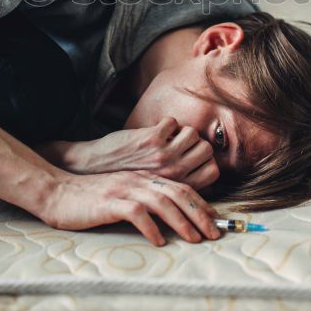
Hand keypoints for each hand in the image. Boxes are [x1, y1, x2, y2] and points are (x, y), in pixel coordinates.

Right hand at [40, 170, 222, 245]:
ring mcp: (124, 189)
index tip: (213, 220)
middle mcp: (138, 180)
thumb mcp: (123, 192)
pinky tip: (159, 241)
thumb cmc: (90, 197)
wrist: (58, 191)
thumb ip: (144, 199)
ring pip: (162, 201)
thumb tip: (169, 220)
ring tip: (194, 238)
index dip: (200, 203)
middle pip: (178, 193)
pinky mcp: (110, 201)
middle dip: (200, 213)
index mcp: (144, 177)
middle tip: (213, 232)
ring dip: (182, 221)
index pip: (180, 186)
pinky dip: (151, 227)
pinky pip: (136, 213)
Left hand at [75, 117, 219, 188]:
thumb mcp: (157, 188)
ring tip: (168, 136)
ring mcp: (163, 156)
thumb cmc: (128, 176)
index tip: (195, 156)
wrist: (96, 167)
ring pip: (192, 133)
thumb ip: (179, 182)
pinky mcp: (151, 139)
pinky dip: (165, 122)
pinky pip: (172, 122)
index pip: (213, 171)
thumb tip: (204, 173)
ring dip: (181, 130)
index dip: (208, 161)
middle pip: (206, 149)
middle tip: (181, 143)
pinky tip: (155, 130)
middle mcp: (173, 173)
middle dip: (195, 143)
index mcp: (177, 186)